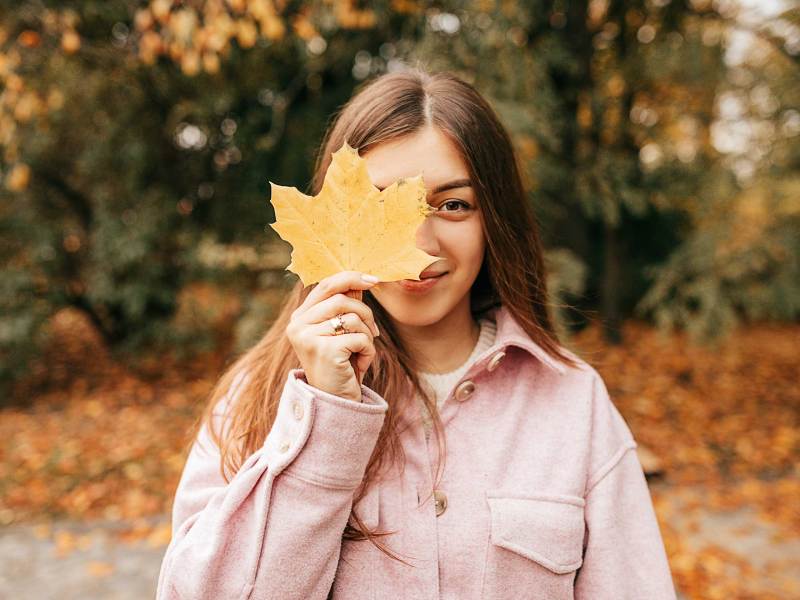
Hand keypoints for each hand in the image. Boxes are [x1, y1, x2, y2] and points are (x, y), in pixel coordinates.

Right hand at [286, 271, 380, 401]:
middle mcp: (297, 325)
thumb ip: (346, 306)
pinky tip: (359, 365)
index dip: (351, 278)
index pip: (325, 285)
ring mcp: (307, 338)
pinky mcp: (323, 350)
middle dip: (366, 313)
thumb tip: (361, 279)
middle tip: (374, 332)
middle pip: (342, 299)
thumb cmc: (341, 364)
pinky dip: (368, 351)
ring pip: (352, 317)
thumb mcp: (341, 332)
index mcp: (300, 317)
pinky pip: (359, 337)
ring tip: (362, 352)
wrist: (336, 402)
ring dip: (368, 335)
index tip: (374, 280)